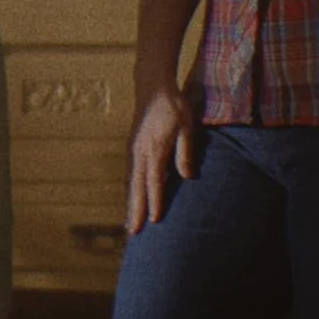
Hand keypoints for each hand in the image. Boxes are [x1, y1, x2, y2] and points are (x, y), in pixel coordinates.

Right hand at [124, 83, 197, 233]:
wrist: (153, 86)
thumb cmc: (174, 106)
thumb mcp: (186, 127)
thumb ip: (185, 152)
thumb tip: (188, 177)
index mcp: (154, 148)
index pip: (154, 180)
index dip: (154, 201)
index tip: (154, 220)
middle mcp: (139, 151)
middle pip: (137, 186)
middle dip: (135, 209)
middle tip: (133, 232)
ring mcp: (133, 149)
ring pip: (131, 181)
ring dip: (130, 202)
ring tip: (130, 223)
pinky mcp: (132, 147)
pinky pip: (131, 173)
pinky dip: (131, 190)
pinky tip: (132, 199)